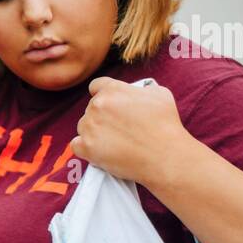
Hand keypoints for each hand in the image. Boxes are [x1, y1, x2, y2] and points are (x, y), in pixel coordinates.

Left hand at [72, 77, 190, 186]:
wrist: (164, 155)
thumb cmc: (165, 125)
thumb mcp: (159, 93)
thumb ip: (141, 89)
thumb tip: (135, 92)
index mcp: (112, 89)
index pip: (96, 86)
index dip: (102, 96)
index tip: (110, 107)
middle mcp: (97, 105)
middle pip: (90, 109)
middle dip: (101, 117)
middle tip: (119, 130)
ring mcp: (90, 126)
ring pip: (83, 127)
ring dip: (93, 133)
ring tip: (114, 143)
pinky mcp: (86, 147)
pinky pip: (76, 145)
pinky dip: (85, 149)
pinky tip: (100, 152)